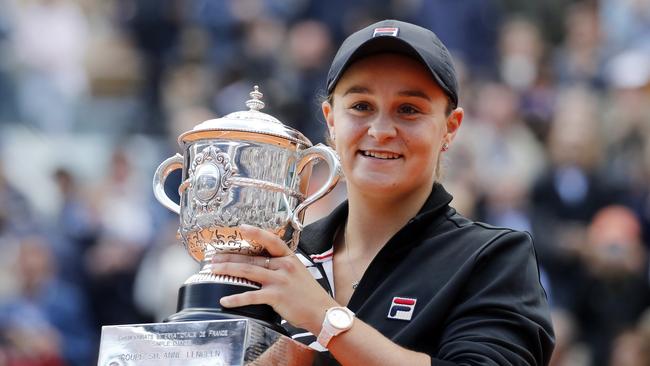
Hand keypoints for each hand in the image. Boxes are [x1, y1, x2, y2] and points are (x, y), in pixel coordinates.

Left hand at [211, 224, 338, 331]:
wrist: (322, 311)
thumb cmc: (309, 294)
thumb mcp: (297, 272)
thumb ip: (280, 266)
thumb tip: (261, 264)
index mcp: (289, 257)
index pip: (270, 240)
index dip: (255, 233)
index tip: (241, 228)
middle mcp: (283, 265)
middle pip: (252, 258)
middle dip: (230, 257)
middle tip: (214, 257)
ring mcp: (279, 280)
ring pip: (248, 271)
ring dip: (228, 270)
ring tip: (214, 271)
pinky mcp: (276, 296)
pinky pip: (251, 296)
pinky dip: (236, 298)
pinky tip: (225, 300)